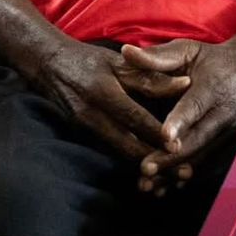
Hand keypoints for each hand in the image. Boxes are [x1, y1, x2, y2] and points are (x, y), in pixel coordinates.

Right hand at [34, 40, 187, 159]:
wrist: (48, 65)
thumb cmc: (87, 60)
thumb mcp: (118, 62)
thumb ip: (150, 76)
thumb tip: (186, 83)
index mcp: (102, 92)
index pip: (135, 118)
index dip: (157, 134)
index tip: (180, 148)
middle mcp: (92, 114)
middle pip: (128, 145)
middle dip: (157, 160)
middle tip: (185, 172)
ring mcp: (85, 127)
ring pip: (121, 153)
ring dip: (146, 165)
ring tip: (174, 176)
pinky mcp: (82, 134)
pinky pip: (111, 151)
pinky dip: (131, 160)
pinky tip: (150, 167)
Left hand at [122, 40, 235, 182]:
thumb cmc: (212, 59)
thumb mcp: (187, 50)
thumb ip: (157, 56)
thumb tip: (126, 52)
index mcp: (211, 89)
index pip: (194, 107)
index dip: (180, 122)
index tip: (165, 136)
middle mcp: (222, 115)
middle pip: (196, 139)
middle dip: (171, 157)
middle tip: (145, 168)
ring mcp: (225, 132)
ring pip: (199, 155)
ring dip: (173, 171)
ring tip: (148, 183)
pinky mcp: (223, 143)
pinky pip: (203, 162)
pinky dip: (183, 174)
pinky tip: (164, 186)